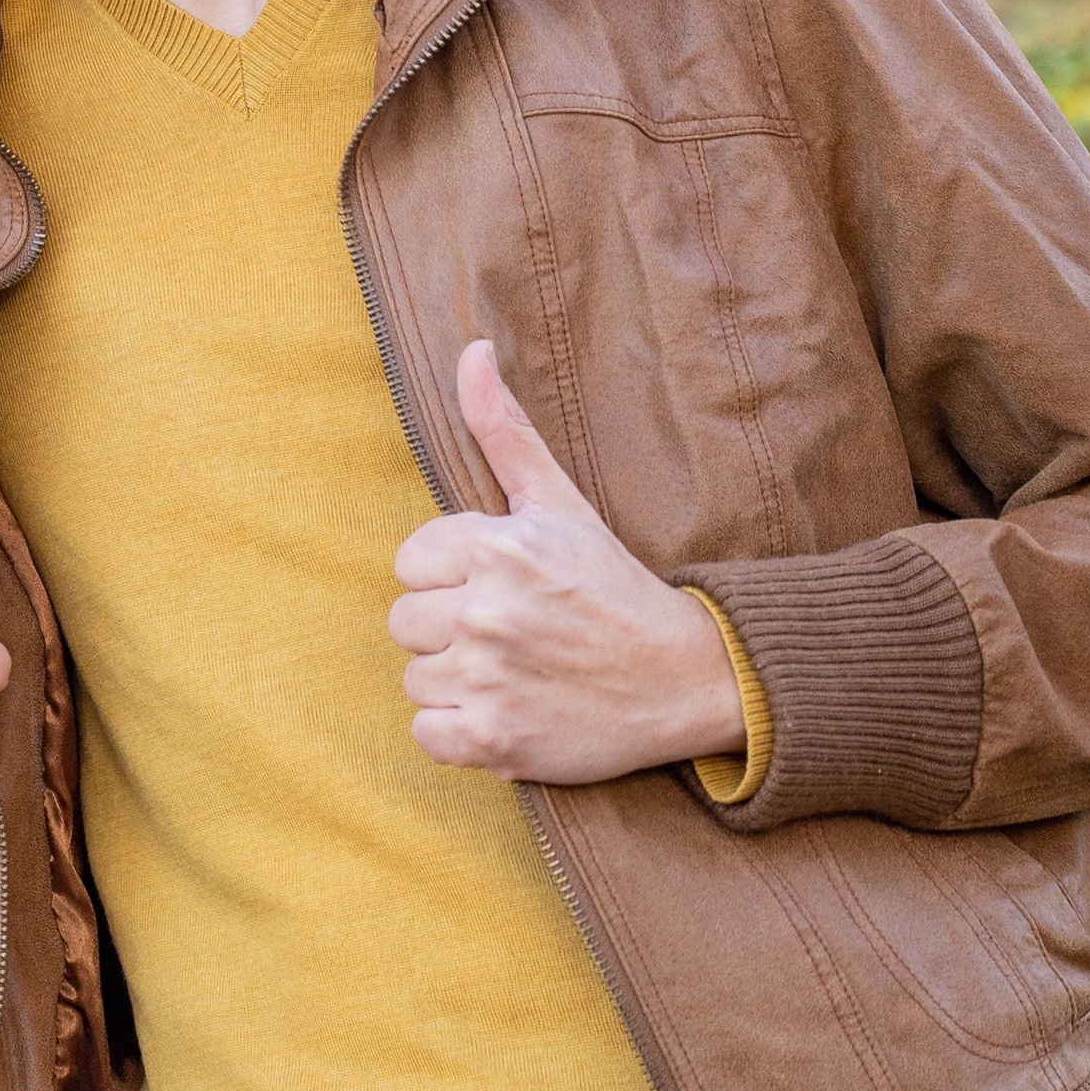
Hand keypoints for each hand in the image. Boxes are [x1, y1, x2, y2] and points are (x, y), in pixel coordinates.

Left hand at [387, 342, 745, 782]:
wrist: (683, 679)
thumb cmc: (611, 586)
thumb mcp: (560, 502)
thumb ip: (504, 430)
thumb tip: (470, 351)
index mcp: (498, 548)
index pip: (410, 562)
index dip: (450, 576)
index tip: (500, 587)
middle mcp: (488, 611)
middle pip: (406, 620)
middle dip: (451, 626)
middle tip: (512, 631)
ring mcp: (490, 678)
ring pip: (416, 676)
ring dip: (457, 680)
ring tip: (515, 670)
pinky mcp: (493, 739)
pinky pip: (428, 733)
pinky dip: (461, 731)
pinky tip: (508, 710)